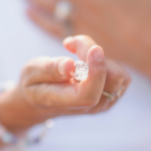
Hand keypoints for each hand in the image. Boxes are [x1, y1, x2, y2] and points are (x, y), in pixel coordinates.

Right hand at [0, 35, 129, 129]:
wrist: (40, 101)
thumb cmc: (33, 85)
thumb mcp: (31, 73)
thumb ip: (49, 69)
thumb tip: (69, 64)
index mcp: (66, 103)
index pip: (89, 94)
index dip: (96, 71)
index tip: (94, 49)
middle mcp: (89, 106)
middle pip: (111, 79)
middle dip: (94, 53)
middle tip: (71, 43)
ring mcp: (102, 102)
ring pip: (119, 75)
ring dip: (99, 56)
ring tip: (75, 50)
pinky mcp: (110, 93)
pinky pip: (119, 74)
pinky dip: (105, 60)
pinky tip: (85, 58)